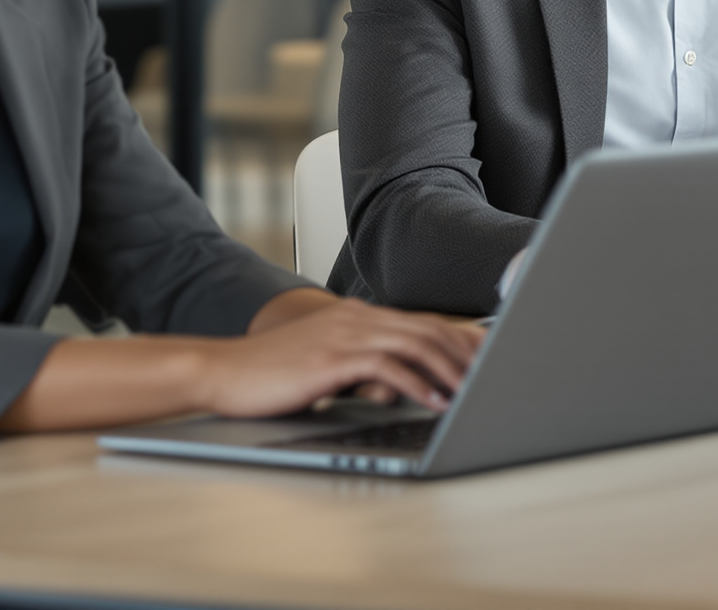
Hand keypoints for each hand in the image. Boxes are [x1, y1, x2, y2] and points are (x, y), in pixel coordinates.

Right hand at [195, 297, 484, 418]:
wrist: (223, 371)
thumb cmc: (270, 375)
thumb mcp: (323, 363)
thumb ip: (361, 368)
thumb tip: (398, 386)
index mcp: (355, 316)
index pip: (419, 322)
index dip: (457, 337)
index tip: (486, 355)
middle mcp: (355, 317)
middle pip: (426, 328)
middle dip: (465, 352)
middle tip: (495, 372)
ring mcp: (345, 334)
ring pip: (415, 344)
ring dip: (450, 369)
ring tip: (473, 391)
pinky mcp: (334, 357)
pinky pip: (389, 368)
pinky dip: (419, 385)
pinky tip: (435, 402)